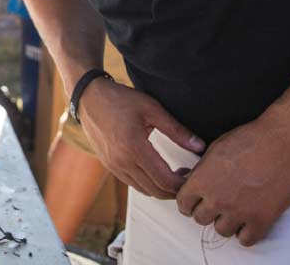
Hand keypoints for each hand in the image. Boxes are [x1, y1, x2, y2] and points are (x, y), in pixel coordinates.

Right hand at [78, 78, 205, 198]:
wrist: (89, 98)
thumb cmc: (120, 99)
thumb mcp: (152, 109)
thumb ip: (177, 130)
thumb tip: (200, 146)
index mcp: (134, 148)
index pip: (165, 180)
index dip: (183, 184)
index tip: (194, 176)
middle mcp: (122, 161)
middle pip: (156, 191)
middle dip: (175, 190)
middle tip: (188, 178)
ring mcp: (114, 166)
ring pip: (144, 190)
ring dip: (162, 189)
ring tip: (175, 175)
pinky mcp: (109, 166)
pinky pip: (133, 184)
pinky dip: (148, 184)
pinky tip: (156, 171)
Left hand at [175, 118, 289, 245]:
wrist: (282, 141)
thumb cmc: (249, 139)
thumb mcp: (214, 149)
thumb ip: (201, 171)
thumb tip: (189, 181)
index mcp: (202, 180)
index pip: (183, 204)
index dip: (189, 202)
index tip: (197, 201)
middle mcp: (217, 199)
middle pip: (200, 219)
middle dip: (207, 211)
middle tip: (218, 203)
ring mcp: (239, 212)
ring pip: (222, 231)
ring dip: (227, 222)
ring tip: (235, 210)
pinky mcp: (262, 220)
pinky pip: (246, 240)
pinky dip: (246, 232)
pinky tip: (249, 221)